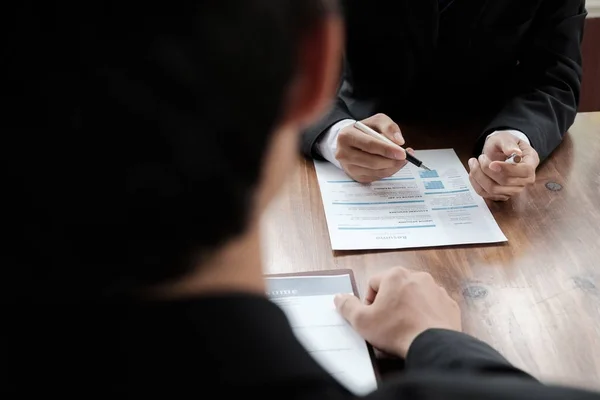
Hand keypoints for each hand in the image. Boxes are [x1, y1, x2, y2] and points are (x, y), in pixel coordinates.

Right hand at [333, 267, 460, 357]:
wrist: (432, 346)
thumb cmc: (396, 330)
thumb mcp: (362, 321)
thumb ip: (347, 306)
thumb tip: (339, 297)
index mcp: (395, 275)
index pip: (373, 283)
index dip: (369, 301)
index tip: (372, 317)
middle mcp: (417, 276)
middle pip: (395, 287)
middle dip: (389, 302)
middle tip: (387, 322)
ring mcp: (436, 289)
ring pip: (415, 295)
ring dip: (408, 307)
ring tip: (404, 327)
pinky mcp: (449, 304)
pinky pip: (433, 306)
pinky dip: (426, 314)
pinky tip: (420, 329)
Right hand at [335, 113, 409, 182]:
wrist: (350, 141)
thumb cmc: (364, 130)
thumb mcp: (376, 121)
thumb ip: (389, 127)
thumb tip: (399, 141)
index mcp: (346, 136)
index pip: (369, 145)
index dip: (387, 150)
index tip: (402, 153)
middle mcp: (344, 154)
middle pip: (372, 162)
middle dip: (392, 161)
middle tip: (406, 157)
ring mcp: (349, 167)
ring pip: (376, 172)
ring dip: (392, 167)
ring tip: (401, 159)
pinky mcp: (355, 177)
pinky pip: (376, 177)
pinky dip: (388, 171)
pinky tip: (392, 163)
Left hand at [468, 131, 539, 200]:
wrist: (499, 152)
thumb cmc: (504, 144)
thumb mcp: (506, 138)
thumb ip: (509, 144)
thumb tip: (515, 152)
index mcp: (531, 162)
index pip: (525, 171)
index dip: (507, 169)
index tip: (491, 163)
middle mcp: (525, 179)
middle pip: (506, 182)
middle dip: (487, 169)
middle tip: (480, 157)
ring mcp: (513, 189)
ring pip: (493, 189)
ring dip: (478, 175)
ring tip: (474, 162)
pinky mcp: (500, 195)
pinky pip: (484, 193)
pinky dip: (475, 182)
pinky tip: (473, 171)